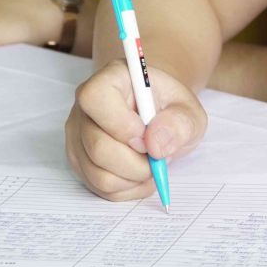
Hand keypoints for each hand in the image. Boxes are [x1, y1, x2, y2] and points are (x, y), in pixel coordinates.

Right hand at [66, 61, 207, 200]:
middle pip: (98, 147)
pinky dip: (127, 188)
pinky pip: (99, 188)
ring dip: (134, 178)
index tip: (146, 136)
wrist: (159, 116)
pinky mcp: (79, 161)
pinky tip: (140, 173)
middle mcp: (85, 107)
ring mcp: (78, 136)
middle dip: (137, 163)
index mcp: (111, 79)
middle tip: (158, 157)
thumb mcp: (189, 111)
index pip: (95, 98)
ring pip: (98, 174)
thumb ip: (180, 123)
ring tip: (150, 163)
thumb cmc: (170, 109)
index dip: (122, 124)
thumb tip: (155, 144)